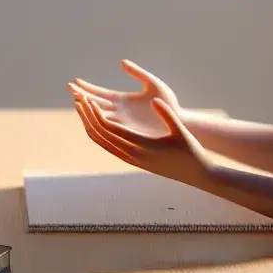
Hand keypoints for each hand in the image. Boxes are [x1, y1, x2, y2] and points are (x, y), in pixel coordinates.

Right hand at [68, 60, 183, 137]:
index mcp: (124, 99)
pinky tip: (90, 117)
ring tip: (76, 100)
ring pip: (100, 116)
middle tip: (69, 88)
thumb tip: (121, 62)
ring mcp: (123, 123)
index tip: (75, 81)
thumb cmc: (170, 104)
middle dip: (82, 96)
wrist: (180, 122)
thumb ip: (138, 73)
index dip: (88, 88)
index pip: (101, 93)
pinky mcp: (129, 131)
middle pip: (96, 104)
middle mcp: (120, 112)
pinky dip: (99, 122)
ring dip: (88, 109)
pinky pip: (110, 127)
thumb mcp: (153, 84)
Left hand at [72, 88, 218, 190]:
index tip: (88, 98)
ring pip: (102, 143)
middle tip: (77, 99)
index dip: (96, 113)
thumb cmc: (191, 150)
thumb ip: (166, 114)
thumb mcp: (180, 130)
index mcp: (142, 145)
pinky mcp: (132, 163)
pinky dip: (98, 136)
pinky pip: (109, 148)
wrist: (195, 175)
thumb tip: (153, 101)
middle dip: (87, 116)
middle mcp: (132, 155)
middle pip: (101, 135)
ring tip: (81, 110)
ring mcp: (131, 161)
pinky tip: (95, 125)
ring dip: (89, 126)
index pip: (110, 128)